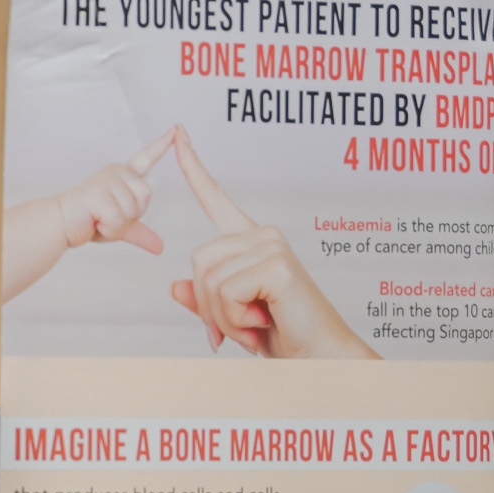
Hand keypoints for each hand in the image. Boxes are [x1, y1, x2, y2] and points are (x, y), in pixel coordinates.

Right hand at [53, 127, 176, 253]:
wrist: (59, 225)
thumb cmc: (86, 222)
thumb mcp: (119, 225)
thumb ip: (140, 231)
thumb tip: (160, 247)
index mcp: (122, 176)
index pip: (147, 157)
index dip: (163, 144)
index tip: (177, 128)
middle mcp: (116, 172)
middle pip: (146, 195)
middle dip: (131, 215)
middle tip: (107, 218)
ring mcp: (107, 180)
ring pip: (133, 209)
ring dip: (118, 224)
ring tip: (98, 220)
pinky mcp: (98, 193)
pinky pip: (118, 219)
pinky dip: (108, 229)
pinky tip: (93, 223)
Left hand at [171, 130, 378, 358]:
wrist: (319, 358)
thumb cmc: (280, 334)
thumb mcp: (231, 317)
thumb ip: (203, 300)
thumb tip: (174, 286)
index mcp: (250, 241)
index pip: (216, 199)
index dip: (194, 169)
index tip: (177, 134)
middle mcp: (262, 235)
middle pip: (197, 259)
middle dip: (208, 305)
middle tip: (239, 326)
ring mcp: (271, 245)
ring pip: (208, 279)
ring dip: (223, 316)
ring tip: (255, 325)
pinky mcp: (276, 263)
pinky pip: (225, 291)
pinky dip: (235, 319)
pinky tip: (262, 323)